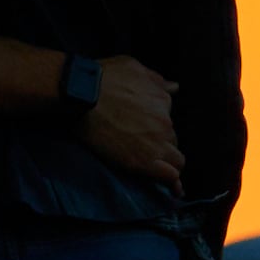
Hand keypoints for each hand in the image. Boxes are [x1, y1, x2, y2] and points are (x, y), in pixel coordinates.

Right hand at [82, 56, 182, 185]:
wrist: (83, 96)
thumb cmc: (103, 77)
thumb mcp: (133, 68)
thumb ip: (156, 80)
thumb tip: (174, 87)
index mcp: (163, 100)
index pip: (167, 120)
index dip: (157, 127)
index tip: (147, 131)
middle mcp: (165, 122)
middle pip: (172, 140)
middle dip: (163, 144)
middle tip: (145, 149)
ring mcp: (156, 143)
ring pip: (176, 160)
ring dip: (169, 163)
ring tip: (160, 171)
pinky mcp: (143, 162)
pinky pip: (169, 176)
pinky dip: (173, 183)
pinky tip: (175, 191)